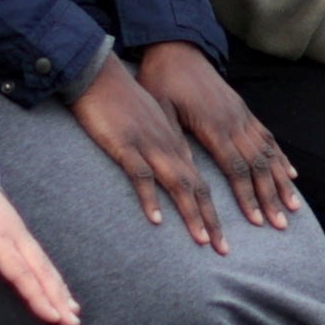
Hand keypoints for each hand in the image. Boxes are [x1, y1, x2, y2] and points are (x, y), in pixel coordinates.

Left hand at [0, 181, 81, 324]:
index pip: (18, 271)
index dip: (35, 295)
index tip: (50, 315)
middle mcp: (13, 234)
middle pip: (40, 270)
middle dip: (57, 298)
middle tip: (71, 324)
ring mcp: (18, 231)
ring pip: (44, 264)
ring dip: (59, 289)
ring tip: (73, 313)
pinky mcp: (17, 230)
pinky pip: (40, 257)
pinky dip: (53, 276)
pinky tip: (60, 290)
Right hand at [64, 54, 223, 251]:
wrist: (99, 75)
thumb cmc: (122, 101)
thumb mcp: (153, 123)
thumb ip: (168, 147)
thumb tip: (183, 169)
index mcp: (175, 143)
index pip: (202, 182)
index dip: (215, 210)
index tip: (223, 236)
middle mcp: (168, 147)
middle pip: (197, 188)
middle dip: (212, 221)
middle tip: (225, 250)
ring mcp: (149, 146)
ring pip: (178, 184)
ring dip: (192, 214)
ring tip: (203, 240)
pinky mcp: (125, 145)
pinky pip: (140, 175)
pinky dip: (149, 198)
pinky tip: (156, 220)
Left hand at [138, 40, 300, 228]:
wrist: (176, 48)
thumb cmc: (162, 80)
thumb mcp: (158, 107)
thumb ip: (172, 138)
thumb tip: (183, 171)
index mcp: (213, 125)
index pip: (235, 168)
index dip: (247, 196)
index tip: (255, 220)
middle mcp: (234, 122)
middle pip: (259, 166)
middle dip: (271, 197)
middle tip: (281, 226)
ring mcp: (242, 115)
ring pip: (269, 154)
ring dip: (282, 182)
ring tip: (293, 208)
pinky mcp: (243, 111)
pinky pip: (268, 137)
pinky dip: (282, 158)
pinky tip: (292, 173)